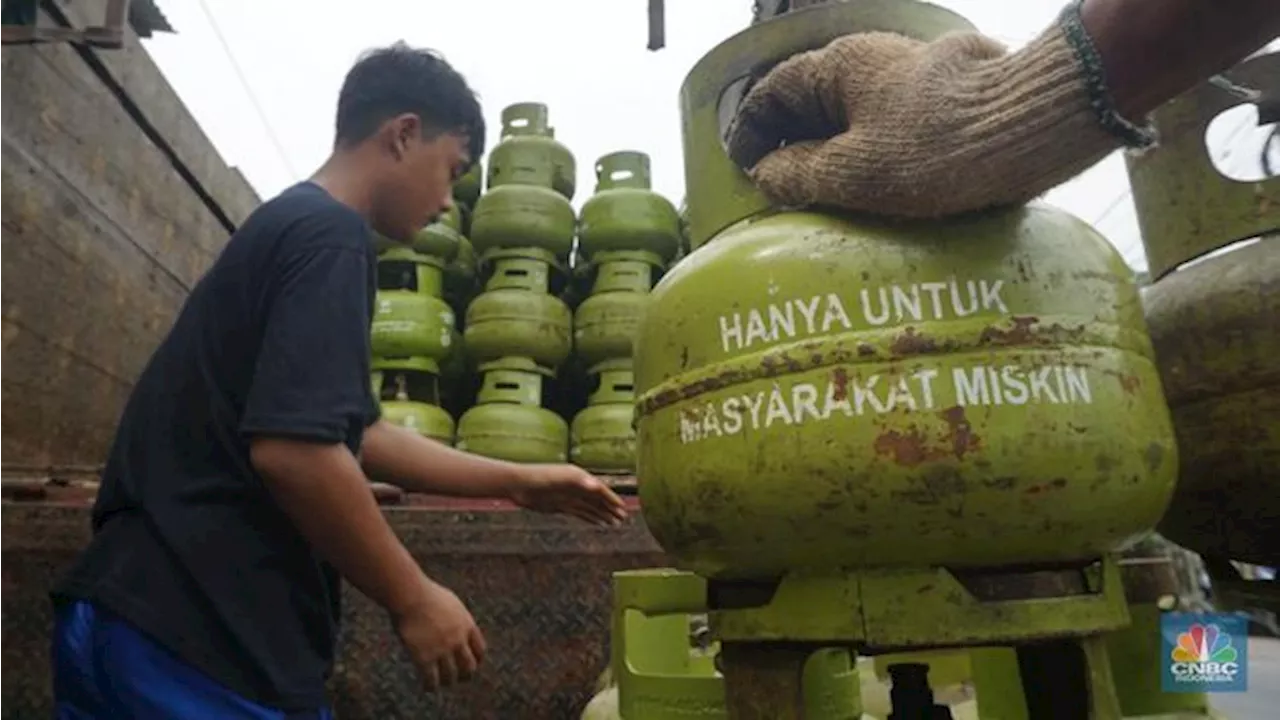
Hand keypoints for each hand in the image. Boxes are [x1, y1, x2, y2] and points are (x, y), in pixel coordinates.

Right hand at [393, 578, 486, 691]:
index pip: (480, 649)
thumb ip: (457, 617)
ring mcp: (443, 650)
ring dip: (448, 681)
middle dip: (466, 674)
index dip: (477, 659)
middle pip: (469, 666)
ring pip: (451, 676)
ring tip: (443, 683)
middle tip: (461, 679)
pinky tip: (428, 687)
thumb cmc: (426, 594)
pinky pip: (432, 679)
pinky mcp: (425, 658)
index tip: (473, 664)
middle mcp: (459, 640)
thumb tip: (456, 623)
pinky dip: (431, 686)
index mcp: (467, 625)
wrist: (411, 596)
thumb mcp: (451, 603)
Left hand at [509, 464, 627, 525]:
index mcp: (578, 477)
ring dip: (603, 514)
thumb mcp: (560, 479)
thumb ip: (579, 482)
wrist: (518, 484)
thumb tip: (597, 486)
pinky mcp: (560, 505)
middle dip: (610, 508)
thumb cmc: (539, 477)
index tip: (623, 508)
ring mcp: (568, 496)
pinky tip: (598, 523)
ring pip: (590, 507)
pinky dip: (590, 518)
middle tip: (624, 519)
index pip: (600, 489)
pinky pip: (579, 512)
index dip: (612, 499)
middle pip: (597, 499)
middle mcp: (576, 486)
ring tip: (615, 524)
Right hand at [722, 25, 1116, 218]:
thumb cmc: (935, 150)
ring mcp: (913, 77)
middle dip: (790, 141)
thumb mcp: (853, 173)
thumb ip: (800, 174)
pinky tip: (875, 186)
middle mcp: (874, 59)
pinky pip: (890, 124)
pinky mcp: (948, 98)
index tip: (743, 168)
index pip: (775, 90)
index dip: (751, 130)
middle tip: (776, 187)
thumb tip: (766, 173)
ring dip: (831, 149)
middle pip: (815, 100)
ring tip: (821, 194)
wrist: (1037, 129)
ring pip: (854, 113)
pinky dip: (869, 151)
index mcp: (841, 66)